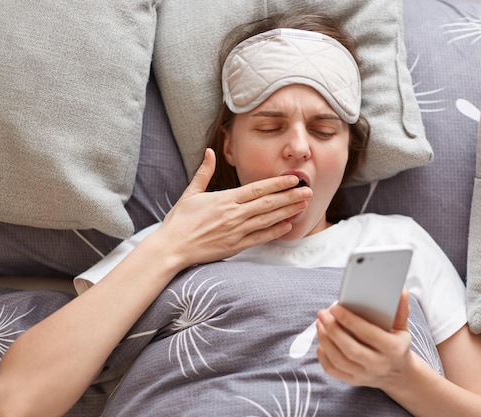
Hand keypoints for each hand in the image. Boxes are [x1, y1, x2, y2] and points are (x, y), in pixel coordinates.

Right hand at [153, 148, 311, 268]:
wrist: (172, 248)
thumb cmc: (180, 221)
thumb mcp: (190, 193)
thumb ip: (204, 172)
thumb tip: (209, 151)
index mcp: (225, 200)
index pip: (257, 189)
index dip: (278, 184)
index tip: (293, 179)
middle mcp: (234, 215)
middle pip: (268, 203)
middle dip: (290, 196)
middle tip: (308, 190)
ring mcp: (236, 231)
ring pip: (267, 220)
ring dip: (287, 211)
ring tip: (303, 205)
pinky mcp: (235, 246)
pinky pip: (260, 237)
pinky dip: (275, 232)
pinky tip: (287, 226)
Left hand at [316, 289, 411, 389]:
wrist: (399, 374)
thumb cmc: (397, 345)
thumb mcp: (402, 328)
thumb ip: (401, 310)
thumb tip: (401, 292)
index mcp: (393, 349)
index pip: (369, 334)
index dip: (350, 320)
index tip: (335, 308)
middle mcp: (379, 365)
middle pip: (351, 349)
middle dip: (333, 330)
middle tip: (323, 314)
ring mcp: (365, 375)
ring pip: (339, 360)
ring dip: (325, 340)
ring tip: (320, 324)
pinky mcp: (354, 381)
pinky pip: (333, 371)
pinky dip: (323, 356)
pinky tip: (320, 342)